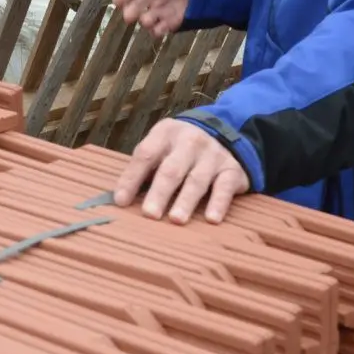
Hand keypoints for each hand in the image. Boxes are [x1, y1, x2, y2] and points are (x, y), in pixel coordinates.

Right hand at [111, 0, 192, 38]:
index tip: (118, 0)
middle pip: (136, 4)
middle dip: (131, 10)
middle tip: (129, 16)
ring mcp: (161, 8)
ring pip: (148, 17)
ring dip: (146, 21)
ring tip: (147, 21)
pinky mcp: (172, 19)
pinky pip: (162, 27)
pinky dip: (159, 30)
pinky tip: (160, 30)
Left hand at [113, 118, 250, 223]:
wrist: (225, 133)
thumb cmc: (180, 150)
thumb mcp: (161, 148)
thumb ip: (144, 169)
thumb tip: (120, 200)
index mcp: (165, 133)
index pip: (145, 155)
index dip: (132, 178)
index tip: (121, 201)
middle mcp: (189, 141)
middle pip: (171, 169)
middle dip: (159, 192)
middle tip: (149, 214)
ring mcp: (212, 154)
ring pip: (197, 179)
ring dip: (186, 200)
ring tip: (176, 220)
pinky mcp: (232, 169)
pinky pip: (225, 187)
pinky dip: (218, 203)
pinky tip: (211, 219)